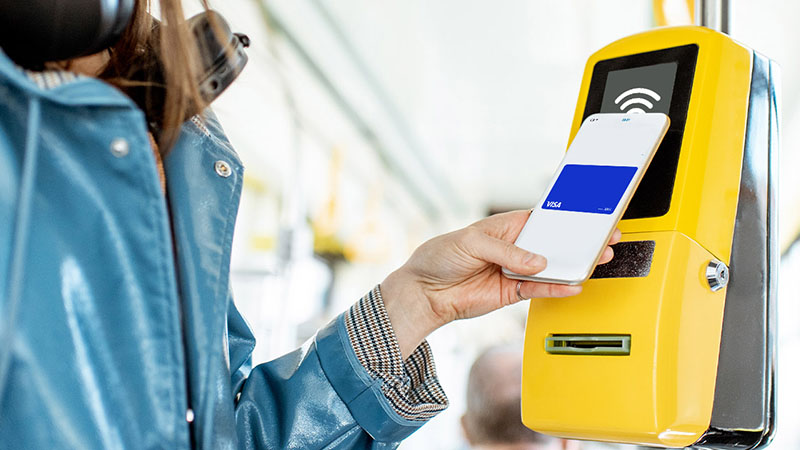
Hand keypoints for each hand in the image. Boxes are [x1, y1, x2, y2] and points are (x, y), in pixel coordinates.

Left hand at [381, 210, 620, 357]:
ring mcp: (515, 270)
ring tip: (596, 261)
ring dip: (573, 265)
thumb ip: (506, 252)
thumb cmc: (439, 257)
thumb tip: (537, 262)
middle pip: (552, 243)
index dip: (566, 216)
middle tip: (604, 239)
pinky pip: (540, 289)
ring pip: (551, 267)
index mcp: (506, 226)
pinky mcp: (512, 292)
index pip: (542, 218)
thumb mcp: (470, 243)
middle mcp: (514, 247)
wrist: (424, 292)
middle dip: (577, 241)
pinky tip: (573, 284)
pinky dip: (557, 288)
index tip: (589, 214)